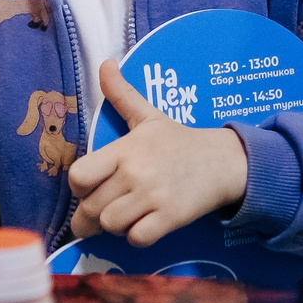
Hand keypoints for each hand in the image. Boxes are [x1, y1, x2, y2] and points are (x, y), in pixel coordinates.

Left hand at [68, 59, 250, 245]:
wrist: (224, 161)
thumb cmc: (179, 141)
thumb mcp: (148, 115)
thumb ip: (121, 94)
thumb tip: (105, 63)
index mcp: (125, 149)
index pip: (79, 176)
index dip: (78, 187)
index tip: (89, 187)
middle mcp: (135, 173)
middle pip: (91, 208)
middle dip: (92, 215)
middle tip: (104, 210)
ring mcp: (153, 197)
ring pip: (111, 226)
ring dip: (115, 226)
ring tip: (127, 215)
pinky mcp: (170, 218)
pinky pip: (136, 239)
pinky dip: (136, 236)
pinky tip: (145, 224)